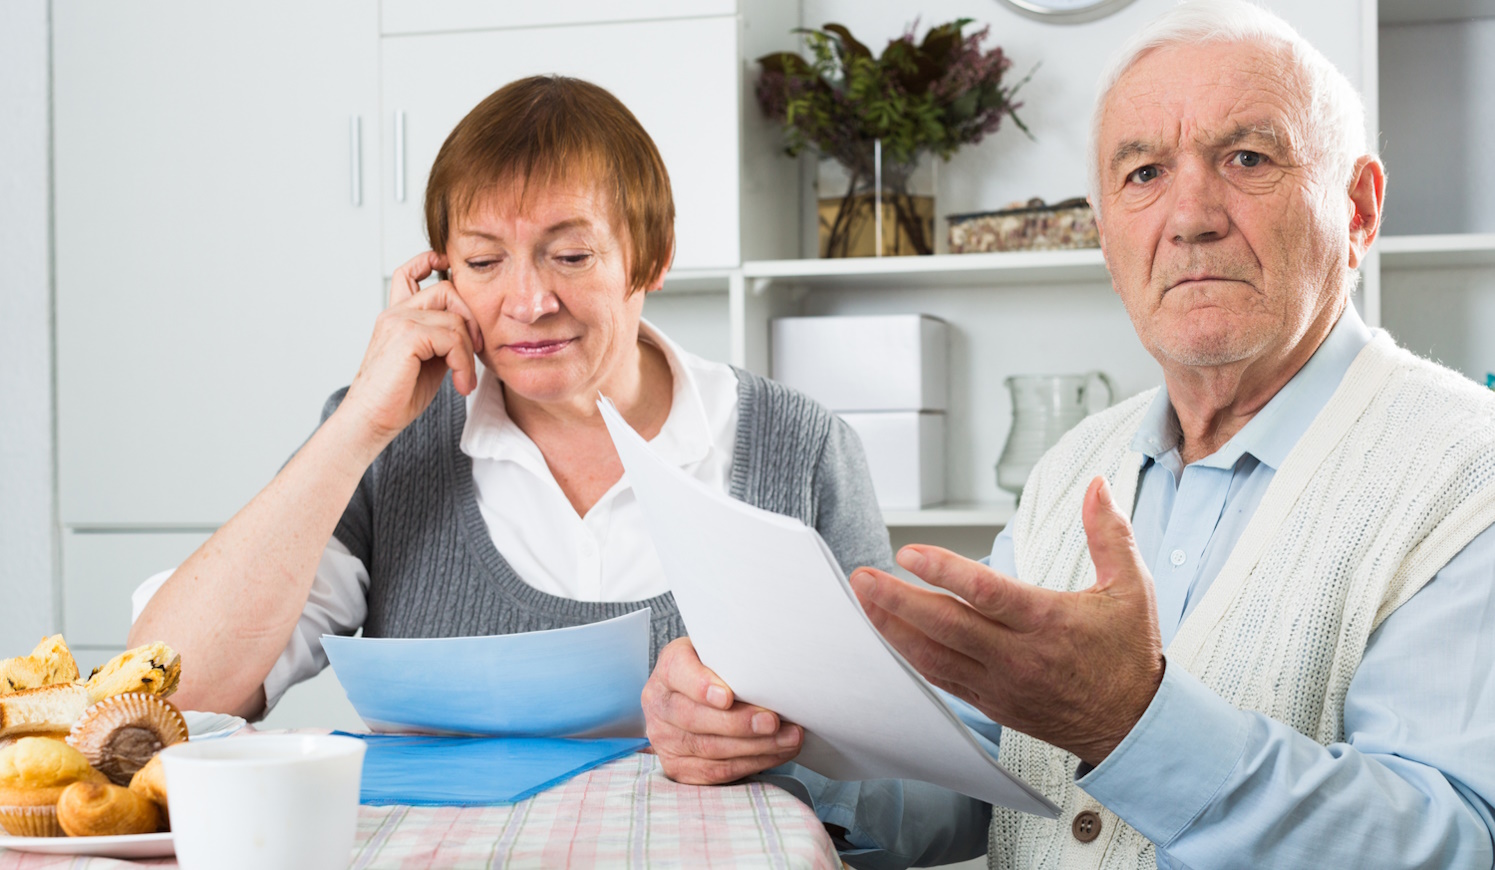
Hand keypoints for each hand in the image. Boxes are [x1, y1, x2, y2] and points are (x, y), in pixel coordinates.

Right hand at [337, 251, 485, 447]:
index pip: (408, 273)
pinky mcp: (407, 337)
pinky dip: (463, 363)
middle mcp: (395, 313)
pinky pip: (452, 338)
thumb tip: (469, 331)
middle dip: (470, 318)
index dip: (430, 261)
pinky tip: (460, 384)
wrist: (371, 420)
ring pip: (455, 318)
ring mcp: (399, 322)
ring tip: (464, 379)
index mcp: (396, 316)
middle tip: (476, 351)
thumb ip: (442, 339)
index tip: (449, 265)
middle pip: (446, 289)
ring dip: (469, 353)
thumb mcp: (428, 361)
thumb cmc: (397, 396)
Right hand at [643, 638, 803, 783]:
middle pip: (693, 717)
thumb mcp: (721, 656)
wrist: (696, 701)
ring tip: (789, 738)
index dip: (701, 685)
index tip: (728, 696)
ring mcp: (665, 740)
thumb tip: (772, 669)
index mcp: (668, 669)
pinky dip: (753, 763)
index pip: (677, 672)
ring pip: (710, 749)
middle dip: (738, 723)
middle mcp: (659, 705)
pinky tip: (777, 752)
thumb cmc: (717, 674)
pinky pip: (718, 772)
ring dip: (756, 746)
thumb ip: (735, 660)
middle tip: (772, 721)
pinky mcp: (679, 768)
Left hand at [849, 476, 1163, 766]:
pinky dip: (911, 656)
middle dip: (899, 600)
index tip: (909, 552)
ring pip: (935, 656)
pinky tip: (890, 635)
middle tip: (864, 576)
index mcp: (1049, 622)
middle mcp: (1019, 657)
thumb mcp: (1132, 586)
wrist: (1134, 725)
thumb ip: (1109, 532)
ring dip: (894, 628)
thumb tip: (1097, 485)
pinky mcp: (991, 703)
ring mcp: (1001, 684)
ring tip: (865, 601)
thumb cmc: (1129, 654)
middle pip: (947, 626)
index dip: (944, 571)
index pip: (987, 594)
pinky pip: (941, 679)